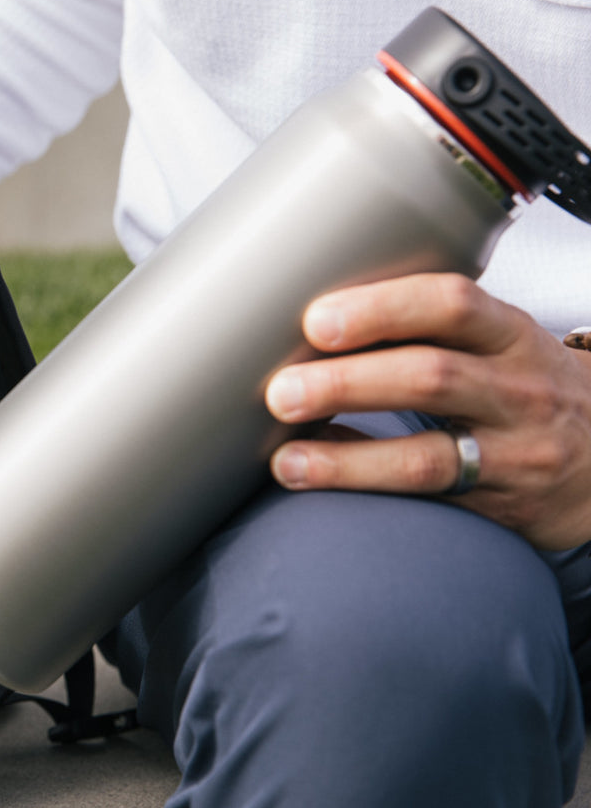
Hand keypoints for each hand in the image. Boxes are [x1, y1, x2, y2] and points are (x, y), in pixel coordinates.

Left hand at [264, 273, 590, 550]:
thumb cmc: (526, 388)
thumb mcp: (498, 344)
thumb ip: (425, 328)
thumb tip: (308, 324)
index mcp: (510, 334)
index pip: (452, 304)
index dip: (382, 309)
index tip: (316, 319)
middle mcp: (518, 389)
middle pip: (431, 377)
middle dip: (348, 383)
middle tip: (281, 390)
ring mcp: (515, 451)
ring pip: (428, 454)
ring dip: (345, 457)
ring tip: (285, 458)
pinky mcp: (503, 503)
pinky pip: (429, 497)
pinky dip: (366, 485)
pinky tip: (318, 478)